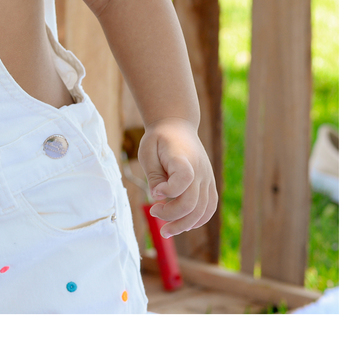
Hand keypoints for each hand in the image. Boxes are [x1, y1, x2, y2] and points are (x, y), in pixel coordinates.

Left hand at [137, 117, 217, 237]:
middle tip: (154, 213)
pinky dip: (197, 220)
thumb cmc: (158, 140)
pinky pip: (209, 208)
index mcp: (183, 158)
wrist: (177, 127)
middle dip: (171, 215)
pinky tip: (183, 225)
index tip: (154, 193)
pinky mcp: (209, 185)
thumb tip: (157, 197)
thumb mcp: (148, 152)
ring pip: (203, 210)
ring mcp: (207, 179)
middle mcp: (200, 170)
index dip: (169, 191)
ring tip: (166, 230)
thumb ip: (154, 176)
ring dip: (184, 224)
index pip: (184, 178)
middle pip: (192, 202)